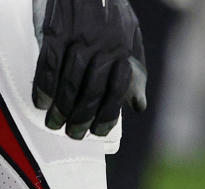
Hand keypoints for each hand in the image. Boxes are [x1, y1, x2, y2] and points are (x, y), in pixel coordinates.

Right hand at [32, 0, 146, 138]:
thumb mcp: (132, 36)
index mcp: (121, 52)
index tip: (97, 132)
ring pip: (70, 80)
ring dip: (62, 106)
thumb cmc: (111, 9)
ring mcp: (78, 40)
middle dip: (81, 117)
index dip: (106, 115)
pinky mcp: (56, 31)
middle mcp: (101, 48)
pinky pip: (49, 63)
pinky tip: (40, 100)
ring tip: (54, 123)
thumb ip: (135, 70)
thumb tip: (138, 106)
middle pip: (91, 91)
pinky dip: (44, 85)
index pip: (115, 92)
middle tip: (73, 134)